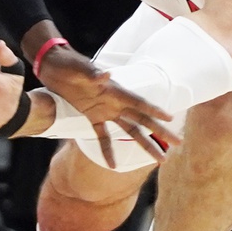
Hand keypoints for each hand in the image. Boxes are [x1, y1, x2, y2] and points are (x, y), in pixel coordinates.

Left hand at [34, 42, 179, 168]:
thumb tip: (106, 74)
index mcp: (115, 90)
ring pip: (129, 131)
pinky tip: (113, 166)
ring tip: (160, 159)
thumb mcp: (78, 69)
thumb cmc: (68, 64)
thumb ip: (92, 73)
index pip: (139, 103)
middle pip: (142, 120)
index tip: (171, 118)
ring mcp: (105, 110)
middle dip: (160, 132)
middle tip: (178, 144)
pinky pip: (103, 137)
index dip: (155, 110)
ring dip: (144, 144)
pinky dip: (108, 151)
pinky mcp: (92, 116)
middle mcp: (114, 102)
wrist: (53, 65)